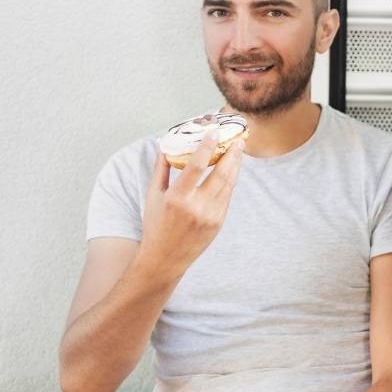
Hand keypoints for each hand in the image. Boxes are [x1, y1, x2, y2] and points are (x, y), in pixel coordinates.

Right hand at [139, 132, 243, 279]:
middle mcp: (196, 207)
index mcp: (176, 198)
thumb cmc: (155, 225)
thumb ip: (160, 170)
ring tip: (238, 152)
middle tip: (238, 140)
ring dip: (235, 166)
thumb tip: (163, 146)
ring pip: (228, 185)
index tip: (215, 133)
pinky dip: (230, 182)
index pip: (196, 166)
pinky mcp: (218, 222)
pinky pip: (227, 197)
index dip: (208, 147)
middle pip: (221, 174)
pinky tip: (232, 171)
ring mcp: (210, 216)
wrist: (165, 258)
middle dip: (232, 155)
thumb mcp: (152, 196)